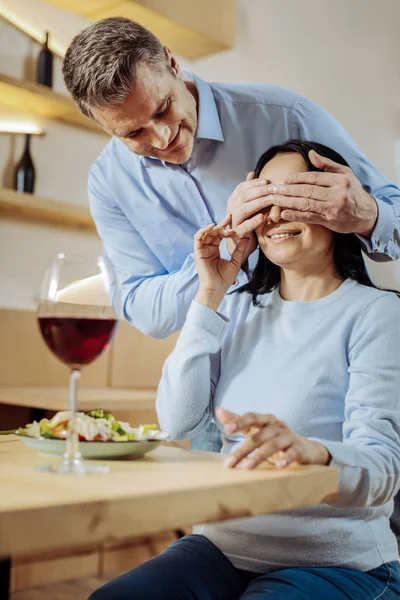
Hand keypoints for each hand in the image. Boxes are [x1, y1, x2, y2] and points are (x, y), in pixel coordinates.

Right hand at [194, 216, 248, 310]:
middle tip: (230, 220)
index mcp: (215, 251)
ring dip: (215, 228)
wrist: (216, 289)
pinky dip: (203, 230)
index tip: (235, 223)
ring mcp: (202, 250)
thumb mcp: (236, 261)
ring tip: (224, 226)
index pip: (219, 235)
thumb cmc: (225, 279)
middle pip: (213, 232)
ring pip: (206, 233)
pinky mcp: (198, 252)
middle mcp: (208, 249)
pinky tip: (212, 227)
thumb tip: (247, 237)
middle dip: (221, 225)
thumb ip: (239, 249)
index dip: (226, 228)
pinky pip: (198, 237)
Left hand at [216, 408, 329, 468]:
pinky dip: (286, 459)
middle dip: (242, 450)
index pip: (251, 418)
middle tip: (229, 462)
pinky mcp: (299, 449)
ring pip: (272, 445)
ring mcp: (289, 437)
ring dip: (258, 456)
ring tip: (246, 467)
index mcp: (265, 420)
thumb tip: (218, 410)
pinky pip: (292, 453)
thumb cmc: (276, 438)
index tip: (227, 429)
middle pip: (258, 436)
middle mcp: (277, 426)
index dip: (239, 421)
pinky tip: (279, 465)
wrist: (306, 449)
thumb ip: (239, 421)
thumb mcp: (258, 429)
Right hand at [226, 172, 268, 262]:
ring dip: (258, 203)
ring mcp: (233, 221)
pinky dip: (253, 221)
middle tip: (273, 188)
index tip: (267, 180)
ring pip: (243, 209)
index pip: (241, 188)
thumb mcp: (250, 203)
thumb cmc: (248, 220)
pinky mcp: (238, 233)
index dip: (254, 183)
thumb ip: (250, 190)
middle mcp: (231, 209)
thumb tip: (252, 173)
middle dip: (259, 191)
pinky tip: (263, 216)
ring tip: (271, 199)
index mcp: (233, 200)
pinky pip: (245, 227)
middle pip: (243, 196)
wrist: (242, 242)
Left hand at [263, 150, 377, 236]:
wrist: (366, 214)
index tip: (284, 179)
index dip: (298, 178)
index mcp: (339, 181)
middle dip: (288, 190)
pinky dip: (296, 216)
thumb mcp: (345, 174)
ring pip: (306, 204)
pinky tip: (284, 213)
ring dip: (288, 202)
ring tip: (274, 200)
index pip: (314, 178)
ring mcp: (332, 209)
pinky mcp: (329, 221)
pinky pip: (310, 218)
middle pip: (307, 191)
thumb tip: (311, 153)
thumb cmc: (353, 191)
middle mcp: (336, 194)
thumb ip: (327, 164)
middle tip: (273, 189)